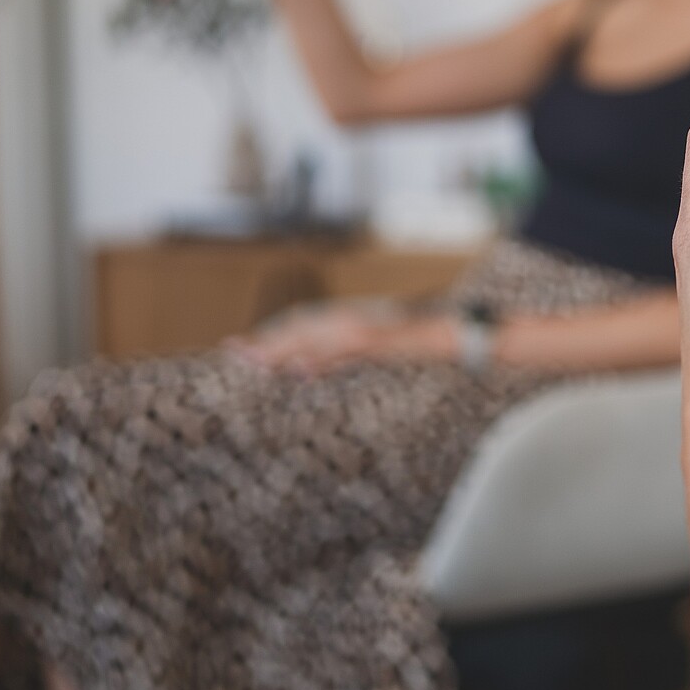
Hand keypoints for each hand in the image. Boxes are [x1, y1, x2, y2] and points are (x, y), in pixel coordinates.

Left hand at [227, 302, 450, 374]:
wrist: (457, 332)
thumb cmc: (418, 344)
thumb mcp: (372, 350)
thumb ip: (337, 357)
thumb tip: (302, 371)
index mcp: (348, 319)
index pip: (299, 325)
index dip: (269, 335)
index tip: (237, 349)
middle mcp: (353, 318)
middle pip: (300, 327)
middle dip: (266, 341)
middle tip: (231, 353)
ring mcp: (367, 327)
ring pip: (318, 335)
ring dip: (285, 347)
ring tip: (256, 362)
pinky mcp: (381, 340)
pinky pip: (347, 348)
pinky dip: (324, 357)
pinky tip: (303, 369)